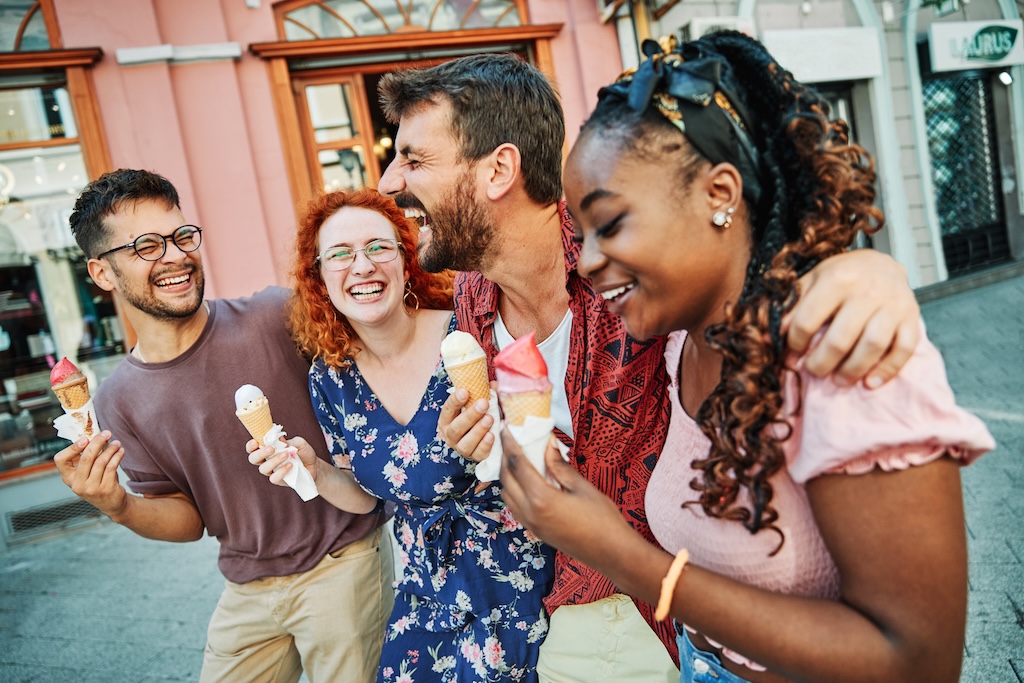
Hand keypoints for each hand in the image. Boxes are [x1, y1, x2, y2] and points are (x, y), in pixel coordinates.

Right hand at [53, 431, 127, 517]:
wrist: (111, 503)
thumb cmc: (97, 481)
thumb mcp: (87, 472)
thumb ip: (87, 457)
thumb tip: (94, 434)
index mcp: (68, 477)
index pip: (60, 460)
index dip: (71, 448)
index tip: (85, 438)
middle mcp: (77, 484)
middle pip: (86, 458)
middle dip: (97, 442)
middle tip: (107, 433)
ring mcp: (91, 488)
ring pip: (101, 461)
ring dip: (110, 449)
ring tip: (116, 443)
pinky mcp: (105, 489)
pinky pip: (111, 467)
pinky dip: (117, 456)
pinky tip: (121, 451)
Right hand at [246, 436, 319, 486]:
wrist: (314, 466)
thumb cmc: (303, 452)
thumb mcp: (299, 443)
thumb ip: (289, 441)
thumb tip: (279, 440)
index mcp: (268, 449)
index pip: (252, 448)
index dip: (250, 445)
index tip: (255, 442)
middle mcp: (266, 460)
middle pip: (253, 459)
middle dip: (260, 453)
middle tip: (271, 449)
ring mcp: (272, 471)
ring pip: (263, 469)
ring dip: (273, 461)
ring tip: (286, 455)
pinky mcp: (278, 480)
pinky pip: (274, 478)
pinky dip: (281, 471)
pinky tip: (290, 466)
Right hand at [438, 387, 494, 461]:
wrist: (484, 439)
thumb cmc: (478, 417)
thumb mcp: (479, 404)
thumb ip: (484, 394)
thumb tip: (493, 384)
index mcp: (447, 420)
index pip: (447, 409)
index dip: (455, 400)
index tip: (465, 391)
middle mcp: (451, 435)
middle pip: (457, 427)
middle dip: (470, 415)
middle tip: (483, 403)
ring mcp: (461, 448)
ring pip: (465, 443)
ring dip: (478, 430)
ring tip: (490, 418)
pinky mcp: (475, 457)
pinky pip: (478, 454)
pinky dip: (485, 445)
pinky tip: (491, 435)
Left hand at [499, 428, 631, 566]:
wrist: (611, 553)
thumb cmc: (602, 518)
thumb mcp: (582, 487)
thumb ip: (560, 465)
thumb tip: (548, 443)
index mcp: (541, 498)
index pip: (517, 464)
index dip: (510, 443)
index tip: (506, 427)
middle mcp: (529, 512)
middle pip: (506, 479)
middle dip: (505, 457)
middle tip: (510, 440)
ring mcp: (529, 524)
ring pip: (506, 494)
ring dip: (507, 475)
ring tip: (516, 459)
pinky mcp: (534, 531)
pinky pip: (514, 507)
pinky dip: (513, 490)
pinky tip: (525, 482)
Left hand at [788, 249, 919, 387]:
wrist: (882, 263)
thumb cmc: (841, 276)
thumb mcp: (811, 282)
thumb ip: (791, 307)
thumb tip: (767, 338)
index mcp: (837, 278)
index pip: (808, 320)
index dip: (794, 343)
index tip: (790, 354)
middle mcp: (867, 291)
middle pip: (840, 339)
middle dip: (821, 363)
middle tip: (813, 371)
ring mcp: (893, 305)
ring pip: (873, 346)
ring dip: (852, 370)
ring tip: (838, 380)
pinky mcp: (911, 318)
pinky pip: (904, 349)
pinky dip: (887, 370)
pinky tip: (870, 382)